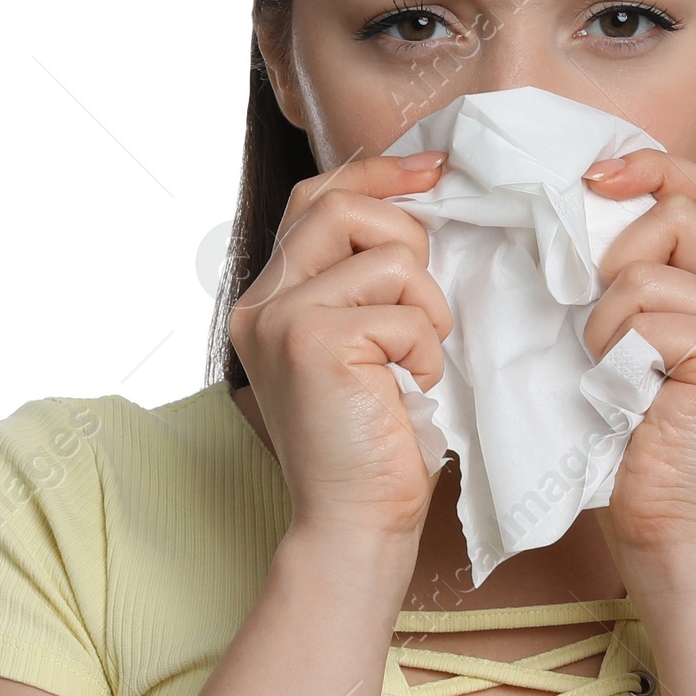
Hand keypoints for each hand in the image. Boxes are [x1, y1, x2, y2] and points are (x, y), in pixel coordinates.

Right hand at [227, 151, 453, 544]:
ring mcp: (282, 319)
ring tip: (414, 362)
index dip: (378, 175)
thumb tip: (421, 204)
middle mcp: (262, 302)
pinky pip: (404, 312)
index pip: (317, 199)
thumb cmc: (374, 443)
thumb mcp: (364, 347)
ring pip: (389, 256)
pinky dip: (426, 351)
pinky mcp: (314, 342)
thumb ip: (365, 284)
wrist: (355, 523)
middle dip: (408, 236)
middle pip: (344, 204)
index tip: (433, 173)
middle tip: (422, 305)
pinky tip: (410, 390)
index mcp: (269, 299)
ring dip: (426, 309)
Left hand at [579, 148, 695, 554]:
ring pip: (647, 269)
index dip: (646, 168)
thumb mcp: (624, 343)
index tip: (592, 181)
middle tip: (602, 325)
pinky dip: (615, 353)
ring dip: (605, 323)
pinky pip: (647, 316)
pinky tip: (629, 394)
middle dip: (615, 256)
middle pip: (675, 211)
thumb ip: (625, 282)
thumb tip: (576, 214)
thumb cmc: (634, 443)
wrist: (670, 527)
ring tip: (616, 374)